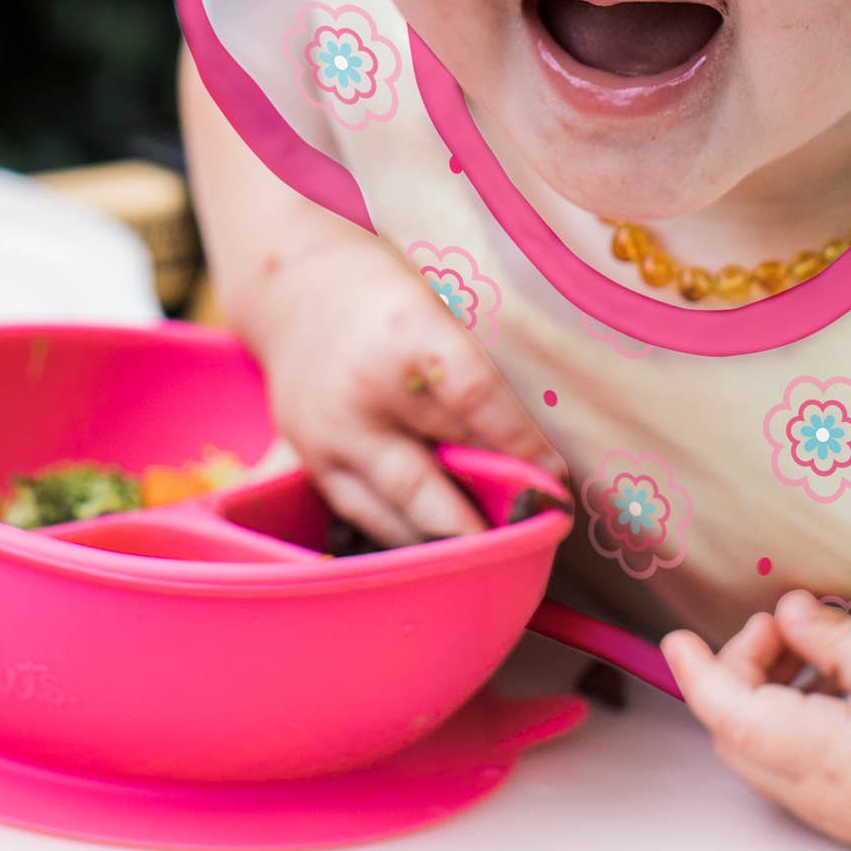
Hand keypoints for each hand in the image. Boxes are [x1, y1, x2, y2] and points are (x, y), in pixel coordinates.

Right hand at [253, 239, 569, 546]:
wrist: (296, 290)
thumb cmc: (390, 302)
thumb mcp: (439, 315)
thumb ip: (473, 384)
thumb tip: (529, 463)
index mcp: (404, 333)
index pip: (471, 396)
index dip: (517, 442)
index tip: (554, 480)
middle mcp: (358, 393)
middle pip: (425, 481)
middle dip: (480, 526)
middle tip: (528, 545)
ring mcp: (326, 438)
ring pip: (393, 517)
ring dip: (446, 545)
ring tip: (495, 561)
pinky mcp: (309, 465)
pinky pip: (367, 519)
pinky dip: (411, 538)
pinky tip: (445, 548)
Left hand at [660, 590, 850, 850]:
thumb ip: (837, 639)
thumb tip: (785, 613)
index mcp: (834, 762)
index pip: (733, 719)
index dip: (698, 674)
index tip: (675, 636)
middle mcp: (824, 803)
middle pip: (737, 737)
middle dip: (739, 673)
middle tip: (784, 628)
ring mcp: (839, 818)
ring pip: (762, 754)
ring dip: (766, 697)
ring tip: (815, 649)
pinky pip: (795, 769)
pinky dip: (792, 721)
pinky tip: (833, 686)